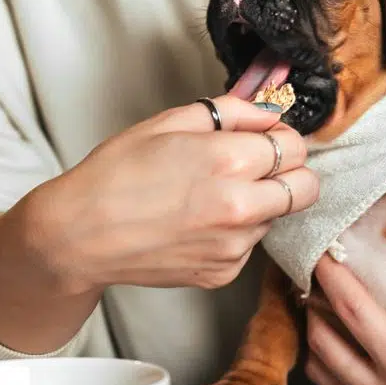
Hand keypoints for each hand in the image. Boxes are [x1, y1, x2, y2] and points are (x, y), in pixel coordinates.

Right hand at [23, 93, 319, 293]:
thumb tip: (270, 112)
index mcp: (230, 161)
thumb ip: (232, 112)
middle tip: (260, 166)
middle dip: (291, 172)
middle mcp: (241, 207)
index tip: (266, 139)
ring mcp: (234, 245)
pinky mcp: (224, 273)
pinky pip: (250, 245)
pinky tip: (198, 222)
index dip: (283, 139)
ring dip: (260, 203)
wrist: (78, 235)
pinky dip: (236, 232)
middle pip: (307, 188)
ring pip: (278, 216)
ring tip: (211, 195)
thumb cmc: (116, 174)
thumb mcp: (171, 122)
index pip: (296, 148)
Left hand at [304, 256, 385, 384]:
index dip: (335, 272)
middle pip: (325, 326)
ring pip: (317, 348)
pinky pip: (319, 372)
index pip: (355, 309)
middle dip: (316, 286)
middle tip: (313, 252)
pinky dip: (315, 341)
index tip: (328, 242)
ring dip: (311, 312)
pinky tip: (322, 315)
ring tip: (314, 279)